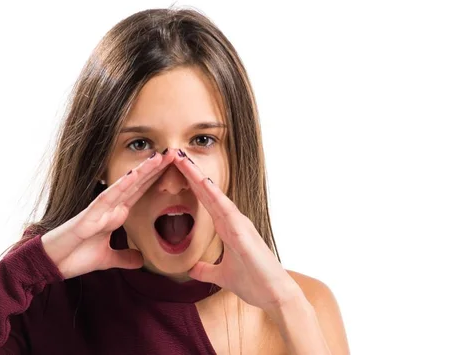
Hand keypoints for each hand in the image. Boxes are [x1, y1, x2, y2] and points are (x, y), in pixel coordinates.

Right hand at [41, 150, 174, 278]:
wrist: (52, 264)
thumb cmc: (75, 257)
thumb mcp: (107, 259)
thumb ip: (124, 257)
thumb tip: (141, 260)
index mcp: (115, 215)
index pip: (140, 194)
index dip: (156, 181)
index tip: (173, 170)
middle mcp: (109, 208)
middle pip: (137, 185)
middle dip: (155, 170)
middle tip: (174, 154)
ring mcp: (99, 210)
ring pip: (125, 186)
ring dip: (142, 172)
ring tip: (159, 157)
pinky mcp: (88, 216)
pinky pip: (107, 198)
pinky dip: (120, 187)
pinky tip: (133, 175)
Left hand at [172, 149, 301, 310]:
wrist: (275, 296)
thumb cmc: (254, 282)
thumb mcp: (221, 276)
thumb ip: (206, 270)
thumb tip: (192, 269)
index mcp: (227, 228)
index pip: (204, 201)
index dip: (190, 185)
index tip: (176, 169)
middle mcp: (233, 221)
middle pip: (208, 192)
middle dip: (191, 173)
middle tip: (174, 154)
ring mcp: (240, 225)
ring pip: (215, 196)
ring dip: (199, 178)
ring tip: (184, 161)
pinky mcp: (244, 234)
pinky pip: (227, 211)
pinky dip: (215, 196)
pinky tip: (204, 184)